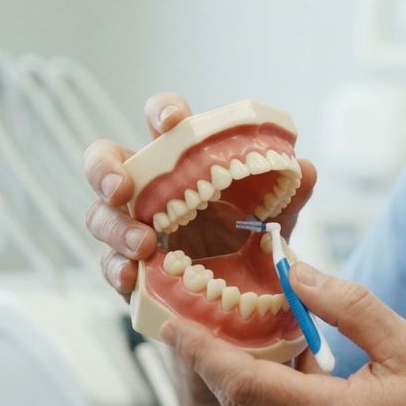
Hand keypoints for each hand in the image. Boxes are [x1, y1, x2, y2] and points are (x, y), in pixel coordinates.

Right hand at [82, 92, 317, 299]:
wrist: (241, 293)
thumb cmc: (246, 236)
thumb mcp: (274, 217)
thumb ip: (291, 195)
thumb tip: (304, 167)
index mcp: (182, 160)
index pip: (164, 122)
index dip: (162, 112)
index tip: (173, 122)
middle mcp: (148, 187)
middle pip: (104, 161)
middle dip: (104, 169)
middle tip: (123, 188)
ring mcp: (132, 225)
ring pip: (100, 216)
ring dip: (115, 228)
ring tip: (144, 245)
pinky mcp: (128, 265)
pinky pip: (109, 263)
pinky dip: (116, 269)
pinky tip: (131, 277)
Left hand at [162, 263, 405, 405]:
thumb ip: (349, 305)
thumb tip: (296, 271)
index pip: (244, 383)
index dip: (201, 351)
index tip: (169, 321)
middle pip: (240, 402)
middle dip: (210, 358)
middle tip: (188, 317)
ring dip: (244, 375)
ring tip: (236, 329)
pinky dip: (274, 395)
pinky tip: (286, 365)